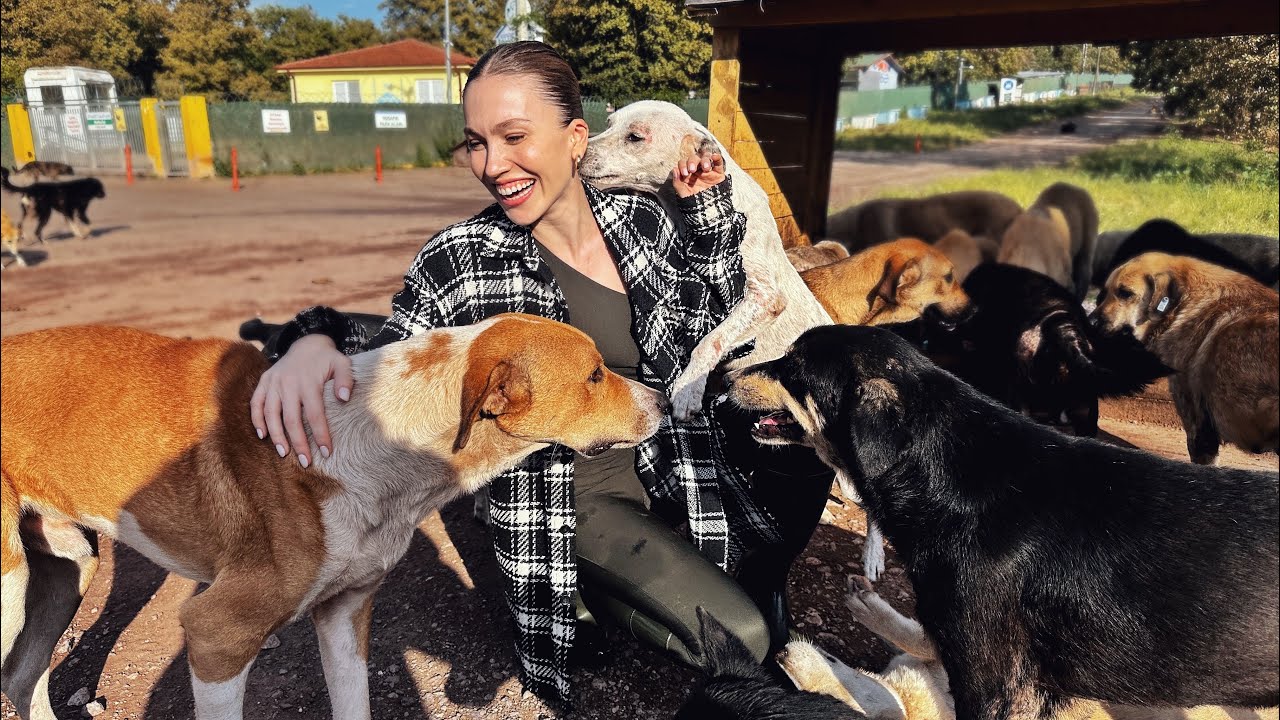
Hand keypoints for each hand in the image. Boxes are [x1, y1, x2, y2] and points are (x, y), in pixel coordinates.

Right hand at [249, 333, 353, 466]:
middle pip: (291, 419)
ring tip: (284, 454)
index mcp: (308, 381)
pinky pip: (256, 403)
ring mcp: (273, 382)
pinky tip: (263, 436)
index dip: (320, 435)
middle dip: (298, 443)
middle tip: (306, 462)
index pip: (315, 414)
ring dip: (276, 436)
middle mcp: (288, 383)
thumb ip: (346, 379)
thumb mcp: (342, 363)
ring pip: (271, 414)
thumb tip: (344, 398)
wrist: (307, 342)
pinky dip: (257, 420)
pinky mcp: (264, 381)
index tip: (326, 452)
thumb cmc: (327, 359)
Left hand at [672, 150, 726, 197]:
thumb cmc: (694, 201)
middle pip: (694, 158)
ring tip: (705, 168)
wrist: (708, 209)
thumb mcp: (683, 194)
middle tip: (692, 170)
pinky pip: (719, 162)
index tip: (684, 173)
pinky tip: (714, 156)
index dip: (683, 165)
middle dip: (692, 162)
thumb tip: (674, 169)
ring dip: (704, 160)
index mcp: (687, 173)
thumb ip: (677, 183)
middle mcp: (697, 169)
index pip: (683, 162)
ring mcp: (708, 170)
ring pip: (706, 157)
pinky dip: (717, 157)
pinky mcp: (718, 173)